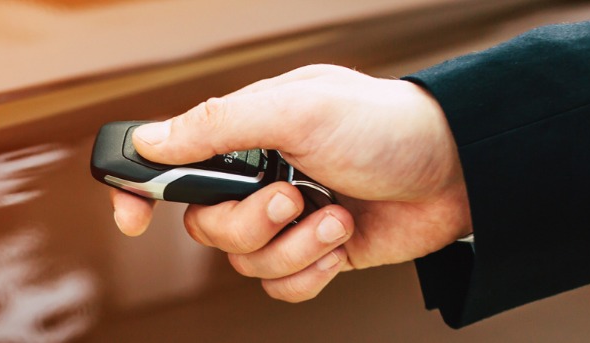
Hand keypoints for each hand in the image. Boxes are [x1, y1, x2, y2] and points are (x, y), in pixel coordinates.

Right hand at [110, 64, 472, 301]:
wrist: (458, 170)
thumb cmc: (383, 125)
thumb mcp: (295, 110)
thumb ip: (217, 124)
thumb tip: (152, 141)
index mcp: (246, 132)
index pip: (171, 160)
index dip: (140, 190)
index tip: (131, 219)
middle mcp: (260, 175)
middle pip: (205, 226)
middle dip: (248, 222)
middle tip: (292, 197)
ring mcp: (289, 217)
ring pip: (245, 261)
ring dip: (292, 246)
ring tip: (334, 216)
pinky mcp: (317, 253)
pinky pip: (280, 286)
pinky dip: (308, 273)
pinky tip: (340, 244)